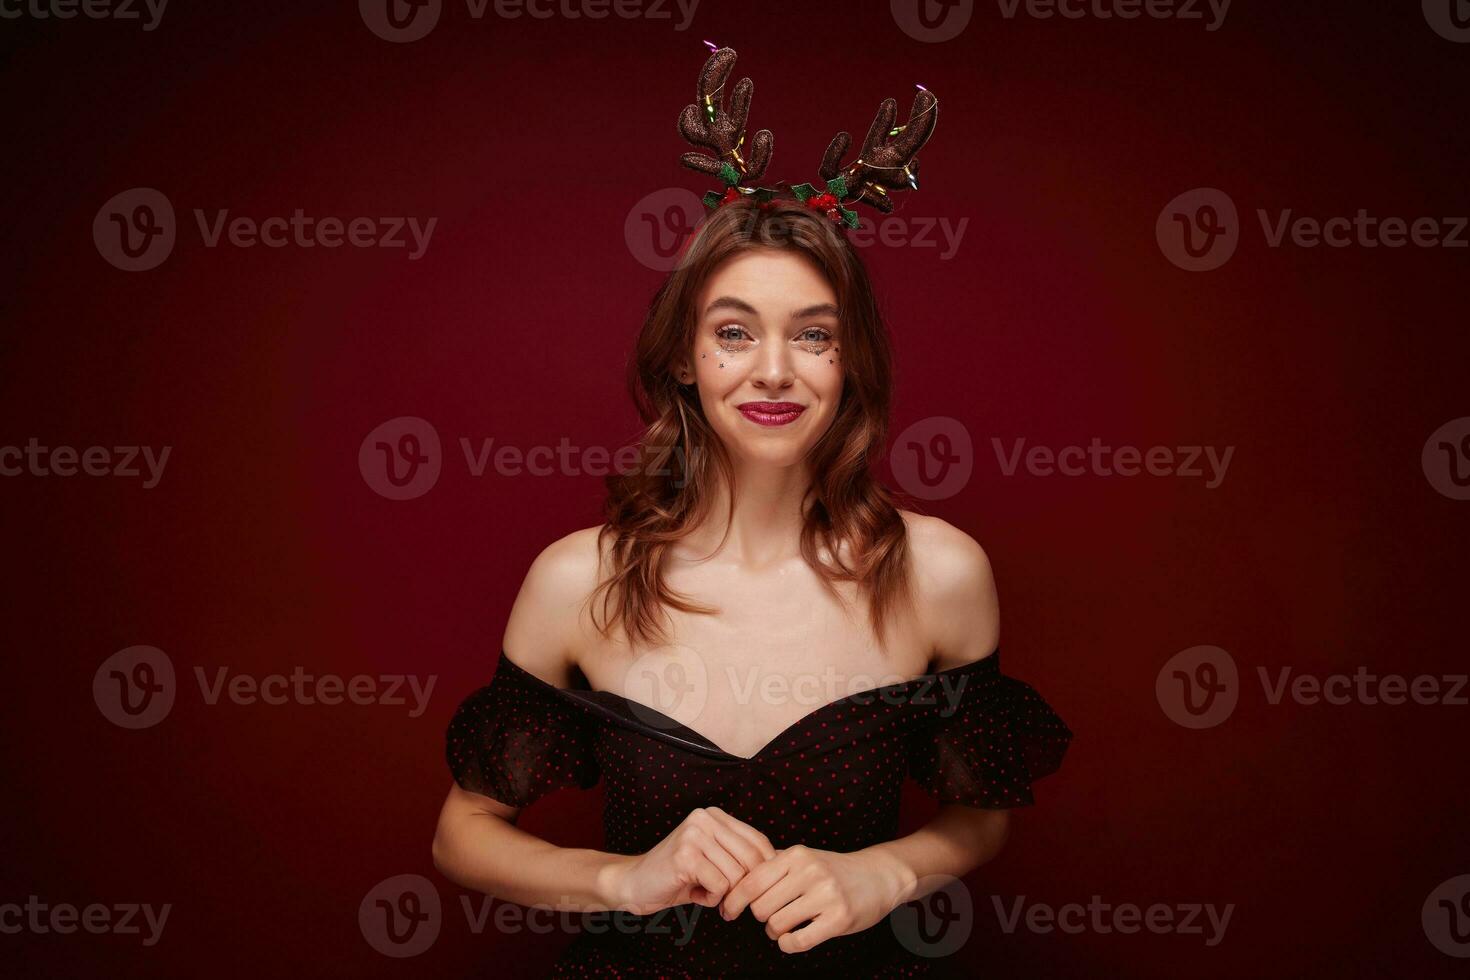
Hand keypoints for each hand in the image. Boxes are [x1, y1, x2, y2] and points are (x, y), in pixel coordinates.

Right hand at [606, 806, 775, 915]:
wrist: (633, 884)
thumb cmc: (677, 876)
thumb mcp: (713, 860)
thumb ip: (739, 857)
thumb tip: (780, 866)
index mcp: (714, 815)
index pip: (758, 841)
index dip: (764, 870)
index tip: (755, 890)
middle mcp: (705, 818)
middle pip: (752, 859)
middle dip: (746, 887)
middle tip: (732, 904)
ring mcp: (694, 835)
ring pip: (737, 875)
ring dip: (726, 895)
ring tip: (706, 894)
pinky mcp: (686, 856)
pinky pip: (720, 886)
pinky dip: (712, 898)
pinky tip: (695, 894)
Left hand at [719, 845, 911, 953]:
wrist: (878, 876)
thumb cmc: (835, 869)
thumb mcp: (805, 857)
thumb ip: (774, 865)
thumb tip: (736, 877)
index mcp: (797, 855)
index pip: (751, 881)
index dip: (734, 900)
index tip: (727, 911)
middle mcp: (810, 871)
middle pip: (760, 907)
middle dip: (760, 917)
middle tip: (770, 916)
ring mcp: (826, 895)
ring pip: (776, 925)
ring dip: (774, 932)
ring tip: (785, 926)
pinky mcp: (839, 918)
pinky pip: (798, 941)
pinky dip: (788, 944)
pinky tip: (792, 939)